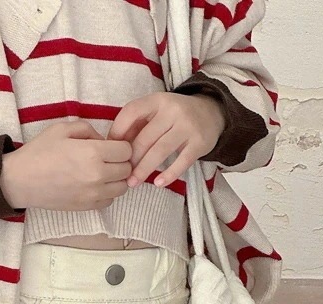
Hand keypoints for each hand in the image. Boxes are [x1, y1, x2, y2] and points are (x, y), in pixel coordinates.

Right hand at [0, 119, 133, 210]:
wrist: (21, 181)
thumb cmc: (39, 152)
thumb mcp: (62, 129)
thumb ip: (88, 129)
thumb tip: (103, 140)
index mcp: (93, 153)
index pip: (126, 151)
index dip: (121, 145)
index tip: (111, 146)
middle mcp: (97, 176)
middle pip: (127, 169)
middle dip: (121, 161)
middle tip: (108, 158)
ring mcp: (93, 195)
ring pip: (122, 188)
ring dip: (117, 179)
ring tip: (103, 172)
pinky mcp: (87, 207)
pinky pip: (109, 201)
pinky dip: (107, 193)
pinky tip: (95, 185)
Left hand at [107, 91, 224, 187]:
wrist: (212, 113)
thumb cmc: (175, 116)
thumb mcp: (156, 111)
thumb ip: (137, 124)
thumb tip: (113, 145)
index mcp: (157, 100)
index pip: (132, 111)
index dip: (118, 131)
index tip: (111, 150)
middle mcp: (172, 111)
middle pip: (145, 137)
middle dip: (131, 159)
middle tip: (121, 174)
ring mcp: (187, 127)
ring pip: (160, 151)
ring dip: (144, 169)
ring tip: (133, 183)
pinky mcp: (199, 143)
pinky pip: (182, 162)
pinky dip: (169, 174)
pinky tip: (158, 183)